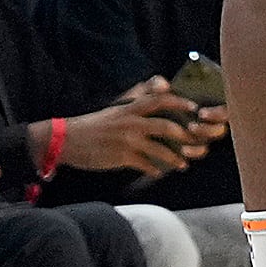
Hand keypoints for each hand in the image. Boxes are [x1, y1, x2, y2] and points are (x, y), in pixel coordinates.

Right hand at [64, 81, 209, 181]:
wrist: (68, 139)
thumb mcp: (116, 108)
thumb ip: (137, 100)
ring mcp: (127, 140)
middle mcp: (131, 121)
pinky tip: (158, 173)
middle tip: (196, 140)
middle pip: (165, 125)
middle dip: (184, 134)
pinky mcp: (122, 156)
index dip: (179, 102)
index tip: (194, 107)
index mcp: (130, 107)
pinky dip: (154, 170)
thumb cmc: (94, 124)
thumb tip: (158, 92)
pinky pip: (145, 165)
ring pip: (159, 149)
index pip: (159, 99)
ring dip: (174, 158)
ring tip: (183, 164)